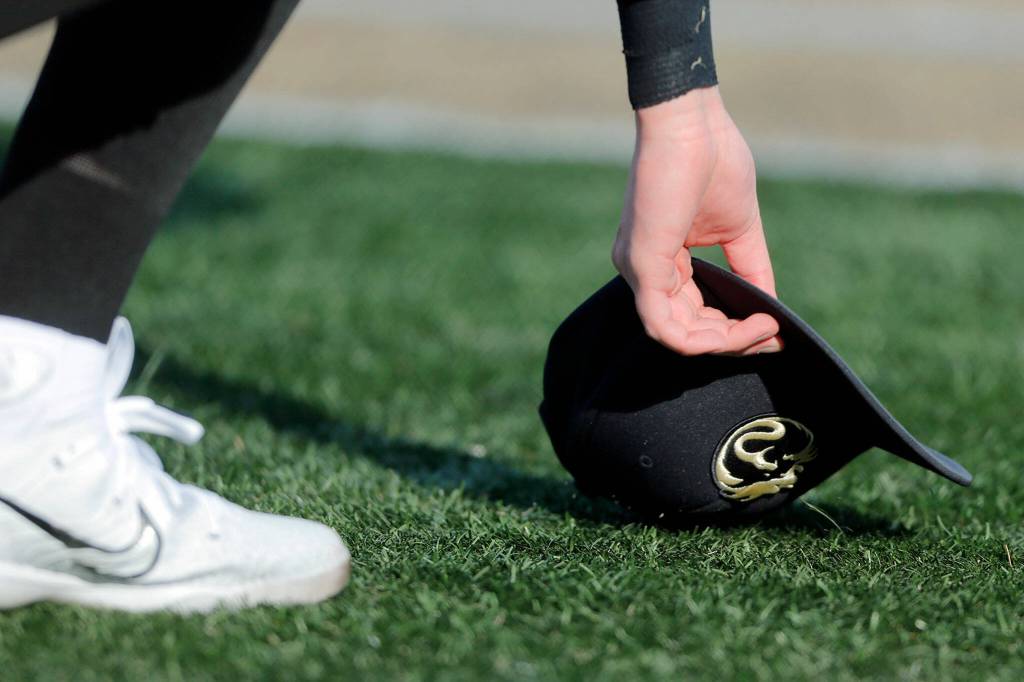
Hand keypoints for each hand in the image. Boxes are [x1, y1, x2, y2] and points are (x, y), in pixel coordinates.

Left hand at [613, 86, 782, 355]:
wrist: (691, 122)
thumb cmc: (713, 160)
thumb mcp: (739, 228)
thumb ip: (751, 269)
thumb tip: (771, 307)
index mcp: (659, 260)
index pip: (689, 314)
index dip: (731, 331)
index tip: (773, 332)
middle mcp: (641, 269)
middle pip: (684, 331)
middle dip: (733, 341)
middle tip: (772, 334)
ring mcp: (636, 269)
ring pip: (677, 337)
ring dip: (726, 342)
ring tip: (763, 328)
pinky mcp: (641, 265)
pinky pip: (665, 327)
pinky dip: (708, 338)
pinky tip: (746, 327)